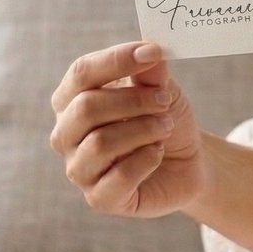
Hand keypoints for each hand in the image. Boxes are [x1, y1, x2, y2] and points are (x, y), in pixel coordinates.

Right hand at [50, 40, 209, 217]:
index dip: (116, 60)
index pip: (81, 73)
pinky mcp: (99, 198)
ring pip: (100, 143)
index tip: (152, 53)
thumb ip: (152, 73)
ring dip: (142, 130)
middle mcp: (66, 134)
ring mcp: (79, 168)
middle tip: (164, 100)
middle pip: (86, 108)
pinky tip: (157, 153)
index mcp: (71, 99)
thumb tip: (150, 53)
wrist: (186, 162)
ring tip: (164, 127)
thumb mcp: (162, 89)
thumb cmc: (163, 119)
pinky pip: (118, 176)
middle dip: (133, 100)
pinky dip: (145, 160)